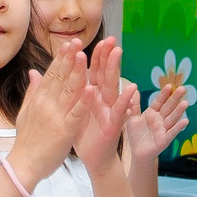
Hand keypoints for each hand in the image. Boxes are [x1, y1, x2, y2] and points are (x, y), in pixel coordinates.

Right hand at [10, 37, 90, 183]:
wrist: (24, 165)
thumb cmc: (26, 141)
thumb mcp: (25, 112)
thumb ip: (33, 91)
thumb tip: (33, 72)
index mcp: (39, 99)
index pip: (51, 74)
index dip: (61, 58)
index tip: (70, 43)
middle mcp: (46, 104)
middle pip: (60, 77)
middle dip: (70, 58)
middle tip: (78, 41)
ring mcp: (55, 116)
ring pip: (69, 90)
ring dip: (78, 73)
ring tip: (85, 56)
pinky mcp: (64, 130)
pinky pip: (76, 113)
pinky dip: (84, 100)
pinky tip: (92, 88)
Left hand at [72, 37, 134, 170]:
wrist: (93, 158)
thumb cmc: (84, 133)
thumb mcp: (74, 109)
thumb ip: (71, 90)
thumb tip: (65, 73)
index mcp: (91, 95)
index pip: (91, 71)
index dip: (90, 56)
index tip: (89, 39)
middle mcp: (103, 99)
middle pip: (104, 73)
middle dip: (106, 55)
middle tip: (110, 38)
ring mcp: (111, 110)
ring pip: (113, 86)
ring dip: (115, 69)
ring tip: (118, 52)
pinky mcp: (115, 123)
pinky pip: (121, 110)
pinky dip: (126, 100)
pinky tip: (131, 88)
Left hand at [126, 79, 191, 162]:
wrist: (138, 153)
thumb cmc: (136, 135)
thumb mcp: (132, 118)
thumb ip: (134, 105)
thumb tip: (133, 90)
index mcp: (152, 113)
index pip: (159, 101)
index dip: (164, 94)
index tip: (169, 85)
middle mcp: (160, 119)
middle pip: (168, 107)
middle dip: (175, 98)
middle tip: (183, 89)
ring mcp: (163, 129)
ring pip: (172, 118)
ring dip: (179, 111)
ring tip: (185, 103)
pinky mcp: (165, 139)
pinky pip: (172, 132)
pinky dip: (178, 127)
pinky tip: (185, 121)